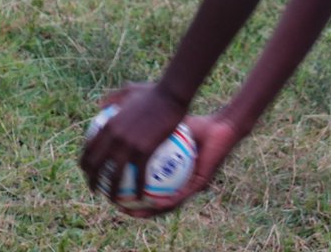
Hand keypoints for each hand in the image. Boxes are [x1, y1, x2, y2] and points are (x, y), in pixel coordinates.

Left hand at [80, 82, 185, 201]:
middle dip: (92, 181)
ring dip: (110, 192)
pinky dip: (139, 189)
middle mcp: (113, 137)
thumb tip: (101, 106)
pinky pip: (139, 176)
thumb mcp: (127, 91)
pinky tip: (141, 198)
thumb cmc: (153, 91)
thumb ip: (112, 99)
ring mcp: (128, 144)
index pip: (88, 148)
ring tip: (114, 201)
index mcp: (108, 124)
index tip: (88, 172)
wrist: (170, 94)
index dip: (84, 163)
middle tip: (97, 190)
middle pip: (95, 165)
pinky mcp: (144, 150)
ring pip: (113, 175)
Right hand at [120, 113, 243, 217]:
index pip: (146, 186)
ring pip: (167, 205)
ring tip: (135, 212)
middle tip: (119, 206)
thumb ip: (145, 128)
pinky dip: (168, 201)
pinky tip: (155, 201)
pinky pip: (182, 196)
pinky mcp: (200, 184)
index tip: (111, 188)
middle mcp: (179, 183)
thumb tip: (120, 118)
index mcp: (170, 173)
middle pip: (154, 201)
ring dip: (150, 211)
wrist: (220, 126)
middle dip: (136, 208)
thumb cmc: (195, 124)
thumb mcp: (165, 127)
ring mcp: (190, 186)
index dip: (128, 190)